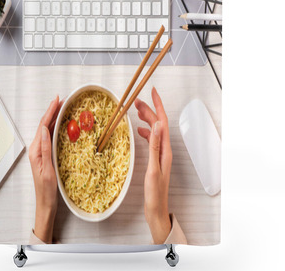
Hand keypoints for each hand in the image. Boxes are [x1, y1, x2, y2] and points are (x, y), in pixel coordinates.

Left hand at [29, 96, 62, 242]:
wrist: (45, 202)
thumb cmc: (47, 189)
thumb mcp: (47, 169)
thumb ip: (45, 149)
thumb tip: (46, 129)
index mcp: (36, 150)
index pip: (43, 126)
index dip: (50, 112)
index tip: (57, 100)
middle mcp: (37, 148)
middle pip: (44, 125)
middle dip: (53, 111)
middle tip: (63, 100)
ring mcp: (41, 151)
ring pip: (47, 130)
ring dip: (54, 118)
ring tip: (63, 108)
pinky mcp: (45, 154)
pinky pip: (50, 136)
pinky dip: (56, 127)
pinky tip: (61, 124)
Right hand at [135, 87, 172, 243]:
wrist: (156, 208)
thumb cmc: (154, 192)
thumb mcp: (153, 169)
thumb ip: (154, 146)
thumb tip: (157, 125)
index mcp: (165, 149)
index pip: (163, 122)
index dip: (158, 106)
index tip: (153, 92)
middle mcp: (164, 149)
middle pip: (158, 124)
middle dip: (149, 110)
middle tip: (136, 101)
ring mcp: (160, 153)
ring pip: (154, 130)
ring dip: (146, 120)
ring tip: (136, 111)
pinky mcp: (155, 158)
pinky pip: (151, 140)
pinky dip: (145, 132)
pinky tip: (139, 131)